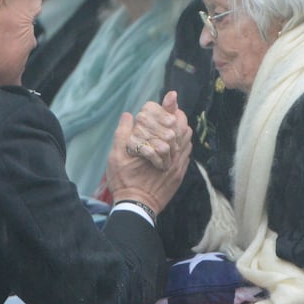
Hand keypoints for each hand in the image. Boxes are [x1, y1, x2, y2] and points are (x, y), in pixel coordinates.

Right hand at [106, 91, 191, 217]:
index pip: (169, 119)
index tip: (172, 96)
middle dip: (176, 118)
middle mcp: (172, 153)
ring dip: (180, 131)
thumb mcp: (117, 156)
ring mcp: (178, 163)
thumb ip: (123, 133)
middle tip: (168, 116)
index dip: (170, 106)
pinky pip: (187, 153)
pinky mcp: (180, 173)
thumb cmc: (125, 180)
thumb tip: (129, 115)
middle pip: (183, 126)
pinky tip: (173, 146)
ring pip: (187, 139)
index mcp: (156, 145)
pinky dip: (182, 145)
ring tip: (170, 130)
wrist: (137, 206)